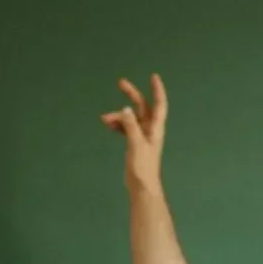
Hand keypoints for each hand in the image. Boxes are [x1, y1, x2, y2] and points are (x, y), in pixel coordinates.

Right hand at [101, 74, 167, 192]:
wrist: (141, 186)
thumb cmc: (143, 167)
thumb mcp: (136, 144)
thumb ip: (131, 126)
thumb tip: (125, 109)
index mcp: (155, 128)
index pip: (159, 104)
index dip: (157, 90)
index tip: (153, 77)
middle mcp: (150, 129)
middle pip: (142, 106)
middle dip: (132, 95)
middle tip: (120, 83)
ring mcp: (141, 136)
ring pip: (130, 118)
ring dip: (118, 116)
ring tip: (104, 119)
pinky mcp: (134, 143)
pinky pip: (125, 128)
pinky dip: (118, 125)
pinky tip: (108, 124)